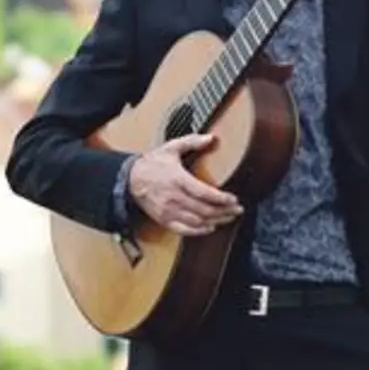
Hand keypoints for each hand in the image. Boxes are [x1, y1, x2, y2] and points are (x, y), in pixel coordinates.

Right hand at [128, 133, 242, 236]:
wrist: (131, 179)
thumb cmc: (152, 163)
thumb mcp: (171, 148)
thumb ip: (192, 142)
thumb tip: (211, 138)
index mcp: (177, 179)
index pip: (203, 193)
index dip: (221, 198)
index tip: (233, 199)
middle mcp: (173, 197)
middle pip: (204, 209)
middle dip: (224, 211)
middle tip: (237, 210)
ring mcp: (168, 210)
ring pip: (197, 221)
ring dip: (215, 221)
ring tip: (228, 218)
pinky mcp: (164, 219)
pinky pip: (184, 230)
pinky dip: (199, 231)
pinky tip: (210, 227)